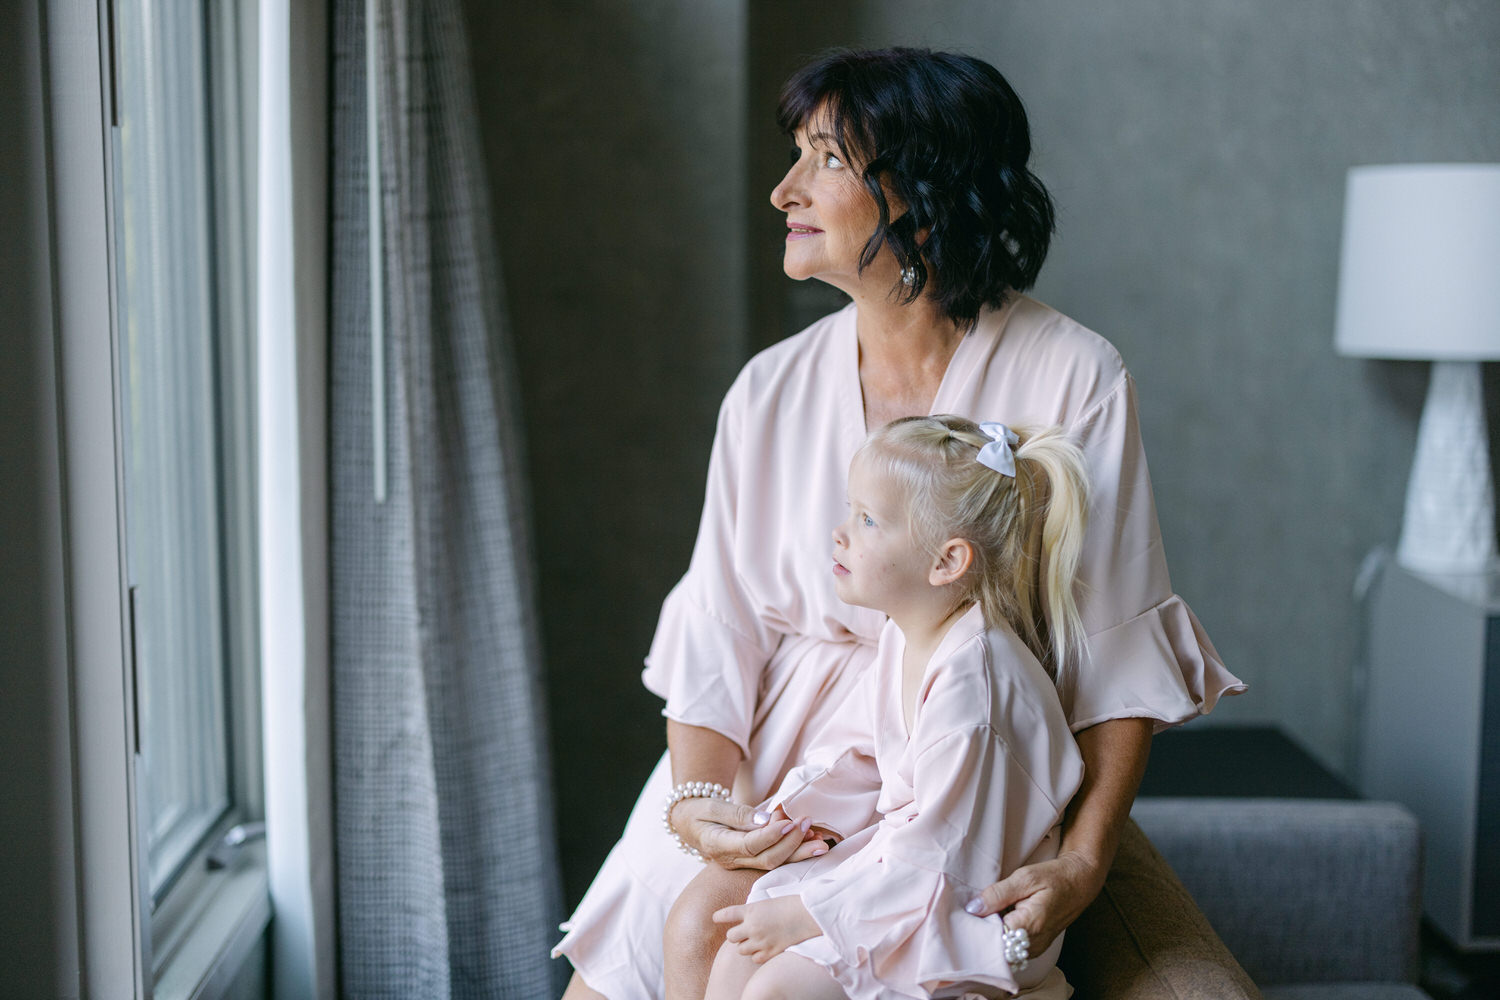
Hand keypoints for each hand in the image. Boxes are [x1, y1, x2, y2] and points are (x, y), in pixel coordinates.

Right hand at [671, 800, 828, 869]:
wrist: (689, 823)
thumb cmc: (699, 810)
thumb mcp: (712, 806)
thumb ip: (738, 814)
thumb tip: (765, 819)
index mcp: (718, 845)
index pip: (751, 845)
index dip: (772, 835)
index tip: (790, 821)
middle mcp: (731, 860)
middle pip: (767, 859)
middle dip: (792, 843)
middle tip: (808, 824)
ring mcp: (741, 864)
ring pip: (774, 863)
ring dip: (799, 852)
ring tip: (820, 841)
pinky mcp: (751, 861)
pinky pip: (774, 859)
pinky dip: (794, 852)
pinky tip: (811, 842)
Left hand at [713, 896, 820, 963]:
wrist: (807, 914)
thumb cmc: (790, 904)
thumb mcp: (768, 902)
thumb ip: (754, 911)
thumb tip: (746, 917)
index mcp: (751, 910)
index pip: (727, 914)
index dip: (719, 917)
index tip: (715, 918)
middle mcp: (752, 926)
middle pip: (730, 937)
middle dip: (735, 935)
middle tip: (743, 933)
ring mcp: (760, 940)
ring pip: (741, 950)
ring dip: (745, 946)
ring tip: (755, 941)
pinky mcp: (770, 951)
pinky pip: (754, 959)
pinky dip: (757, 955)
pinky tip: (763, 949)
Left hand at [963, 850, 1105, 955]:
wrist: (1080, 883)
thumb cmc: (1054, 877)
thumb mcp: (1025, 877)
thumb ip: (997, 894)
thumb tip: (972, 908)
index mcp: (1029, 926)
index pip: (991, 937)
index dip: (978, 924)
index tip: (971, 911)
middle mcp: (1033, 944)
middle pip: (996, 945)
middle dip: (984, 930)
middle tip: (980, 909)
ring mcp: (1036, 949)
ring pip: (1004, 948)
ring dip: (995, 932)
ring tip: (994, 911)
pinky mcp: (1036, 948)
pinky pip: (1013, 947)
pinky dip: (1005, 934)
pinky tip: (1005, 918)